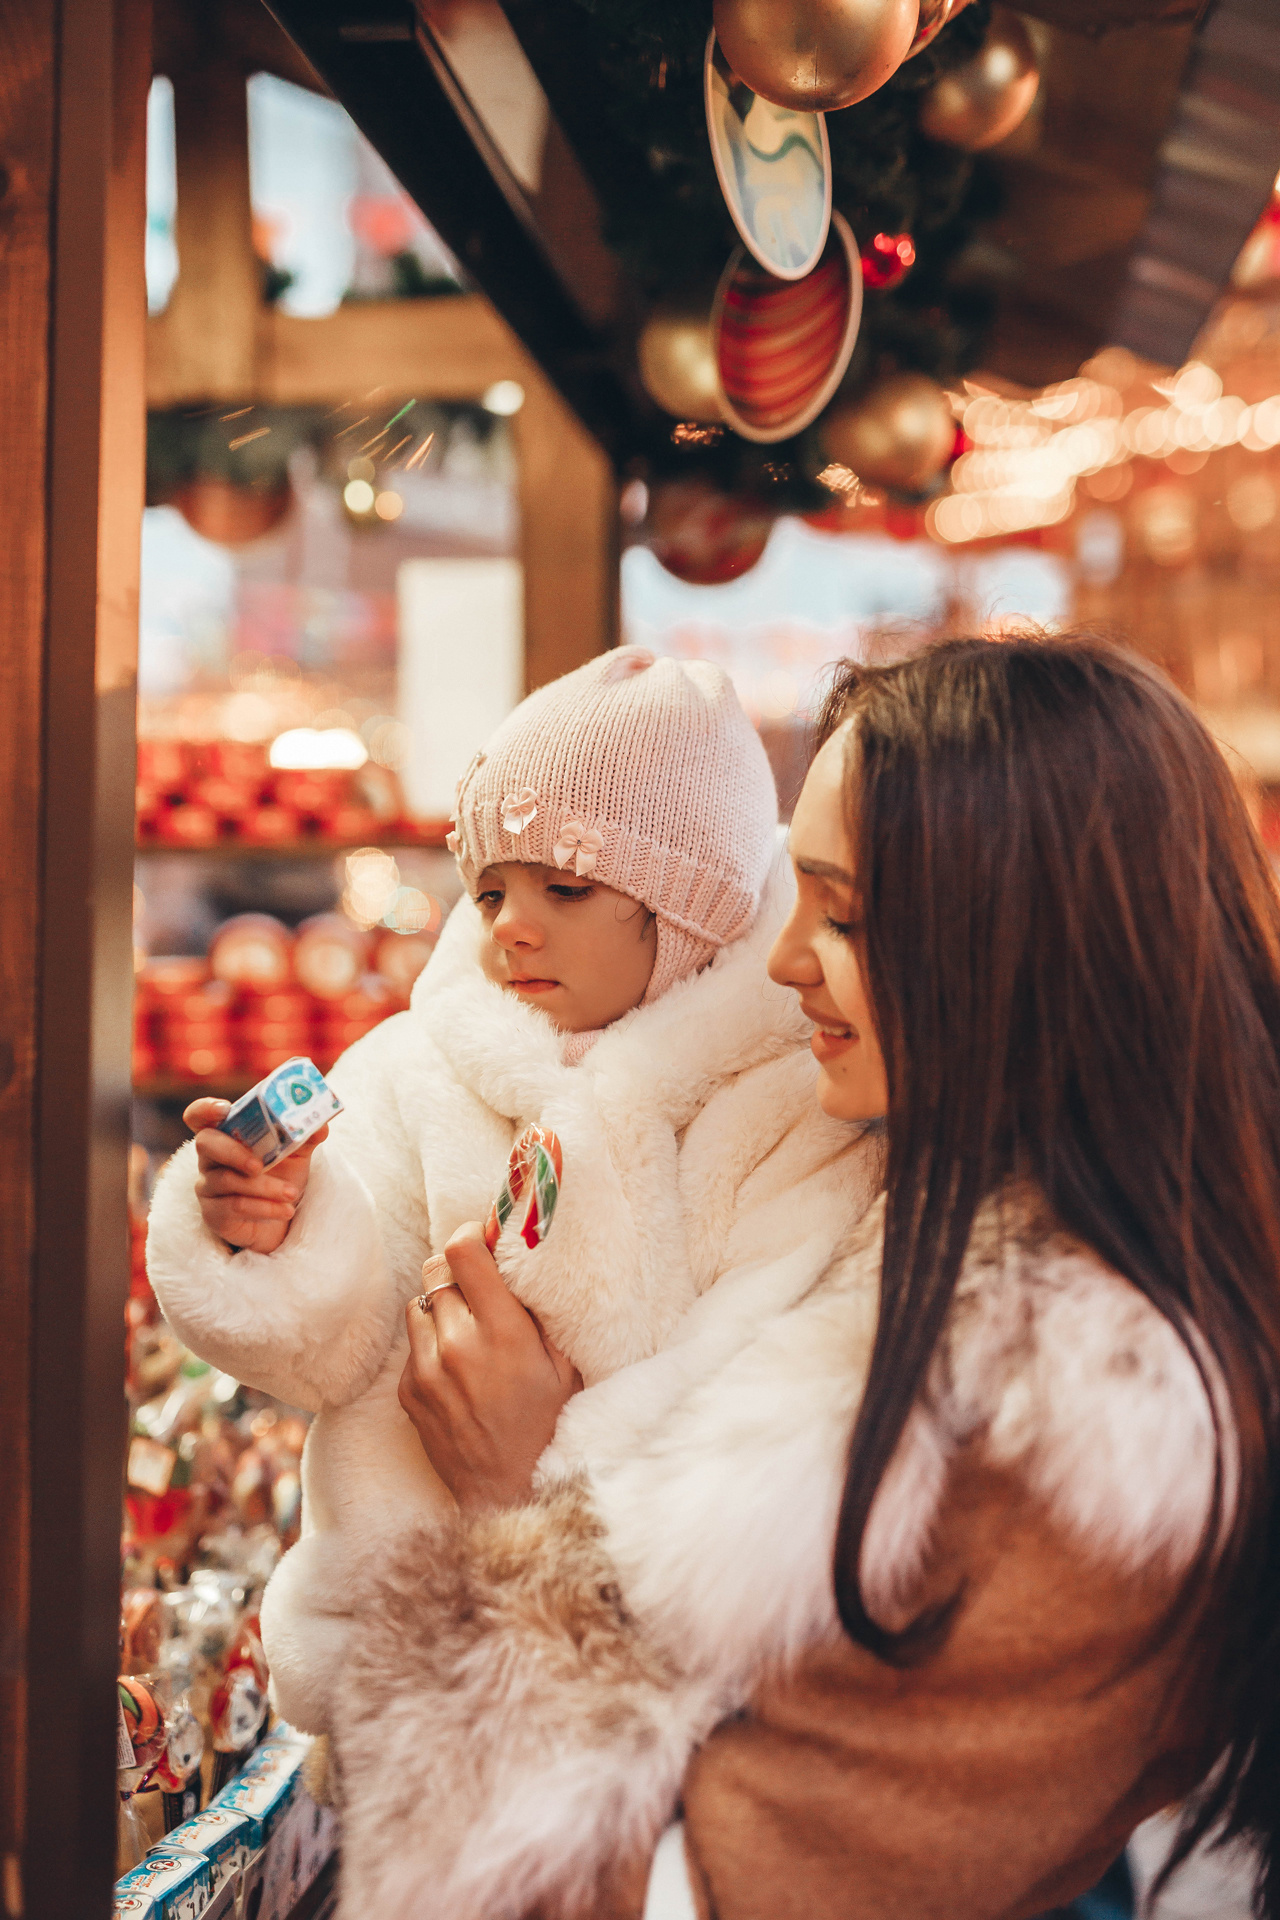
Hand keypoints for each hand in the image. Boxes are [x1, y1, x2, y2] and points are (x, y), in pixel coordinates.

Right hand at [184, 1097, 328, 1253]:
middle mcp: (210, 1157)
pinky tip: (286, 1211)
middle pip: (206, 1143)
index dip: (205, 1108)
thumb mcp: (296, 1153)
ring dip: (264, 1188)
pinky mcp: (214, 1213)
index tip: (224, 1108)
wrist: (281, 1215)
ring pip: (227, 1180)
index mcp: (227, 1134)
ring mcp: (208, 1186)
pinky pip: (234, 1207)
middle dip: (234, 1152)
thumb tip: (322, 1125)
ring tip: (292, 1194)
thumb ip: (306, 1136)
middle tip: (259, 1165)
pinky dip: (265, 1208)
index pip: (200, 1115)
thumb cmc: (282, 1175)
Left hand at [398, 1222, 581, 1512]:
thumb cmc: (549, 1427)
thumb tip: (524, 1261)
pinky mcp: (407, 1393)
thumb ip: (541, 1312)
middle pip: (436, 1271)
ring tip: (467, 1328)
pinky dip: (430, 1345)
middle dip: (457, 1270)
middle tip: (478, 1283)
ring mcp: (425, 1371)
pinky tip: (457, 1367)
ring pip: (419, 1305)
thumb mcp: (564, 1365)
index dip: (471, 1235)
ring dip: (440, 1307)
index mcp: (503, 1333)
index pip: (463, 1253)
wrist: (509, 1493)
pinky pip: (411, 1346)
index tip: (483, 1238)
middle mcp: (457, 1346)